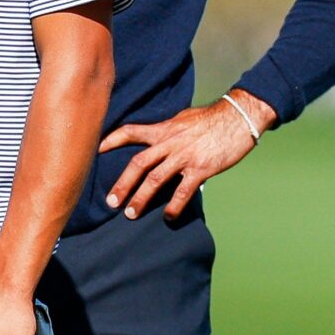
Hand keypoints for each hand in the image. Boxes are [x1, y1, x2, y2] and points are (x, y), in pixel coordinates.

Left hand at [99, 90, 274, 219]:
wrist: (239, 116)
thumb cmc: (212, 118)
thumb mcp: (184, 119)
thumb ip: (168, 131)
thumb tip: (158, 140)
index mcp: (164, 129)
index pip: (131, 132)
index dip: (112, 140)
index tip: (96, 150)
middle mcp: (171, 143)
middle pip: (139, 164)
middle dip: (122, 184)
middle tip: (110, 202)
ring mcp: (185, 156)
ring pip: (156, 179)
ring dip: (141, 198)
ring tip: (131, 214)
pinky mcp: (202, 168)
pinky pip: (183, 190)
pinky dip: (174, 206)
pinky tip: (168, 217)